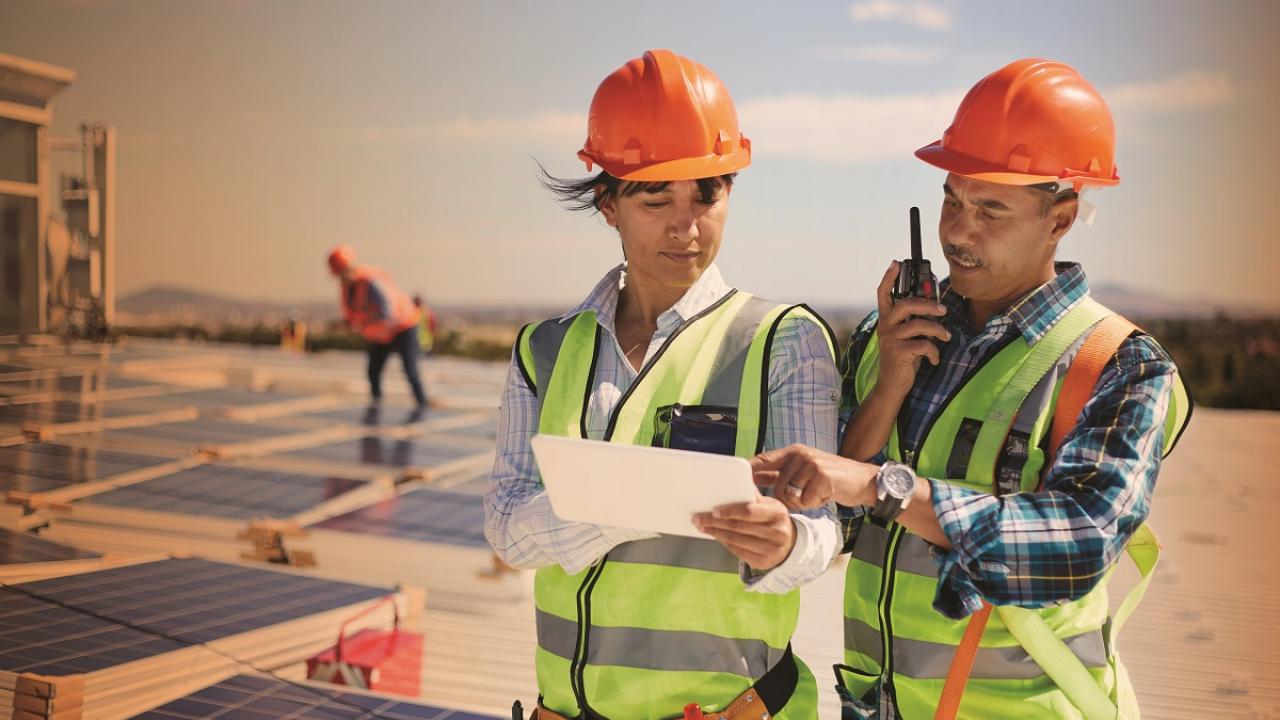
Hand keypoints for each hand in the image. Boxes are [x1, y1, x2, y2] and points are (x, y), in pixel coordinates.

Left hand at [692, 492, 796, 570]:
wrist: (790, 546)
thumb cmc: (775, 521)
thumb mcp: (770, 506)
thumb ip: (753, 497)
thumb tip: (735, 481)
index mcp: (777, 513)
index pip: (749, 511)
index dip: (729, 511)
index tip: (713, 510)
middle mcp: (775, 532)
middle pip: (738, 527)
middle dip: (714, 522)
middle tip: (699, 518)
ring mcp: (769, 549)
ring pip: (735, 540)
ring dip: (715, 533)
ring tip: (703, 527)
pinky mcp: (762, 562)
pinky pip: (737, 552)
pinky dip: (724, 543)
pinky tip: (716, 536)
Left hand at [750, 443, 878, 509]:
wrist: (864, 479)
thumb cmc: (831, 477)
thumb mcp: (804, 470)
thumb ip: (779, 473)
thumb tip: (753, 477)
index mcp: (793, 452)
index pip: (763, 459)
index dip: (749, 471)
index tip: (737, 482)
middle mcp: (800, 455)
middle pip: (776, 486)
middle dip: (787, 498)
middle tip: (804, 496)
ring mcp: (812, 464)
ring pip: (789, 495)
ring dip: (801, 502)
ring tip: (815, 493)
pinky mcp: (822, 477)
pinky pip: (805, 501)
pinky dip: (813, 503)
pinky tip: (824, 495)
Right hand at [874, 261, 950, 398]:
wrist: (892, 385)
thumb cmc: (904, 358)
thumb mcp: (908, 336)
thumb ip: (915, 321)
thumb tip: (937, 306)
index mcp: (886, 320)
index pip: (883, 294)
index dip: (888, 278)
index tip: (895, 263)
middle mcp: (885, 326)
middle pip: (905, 304)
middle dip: (928, 304)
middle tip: (942, 309)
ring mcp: (890, 339)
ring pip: (918, 325)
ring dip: (937, 330)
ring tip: (946, 337)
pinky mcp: (898, 352)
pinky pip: (923, 344)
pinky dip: (933, 351)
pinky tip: (934, 359)